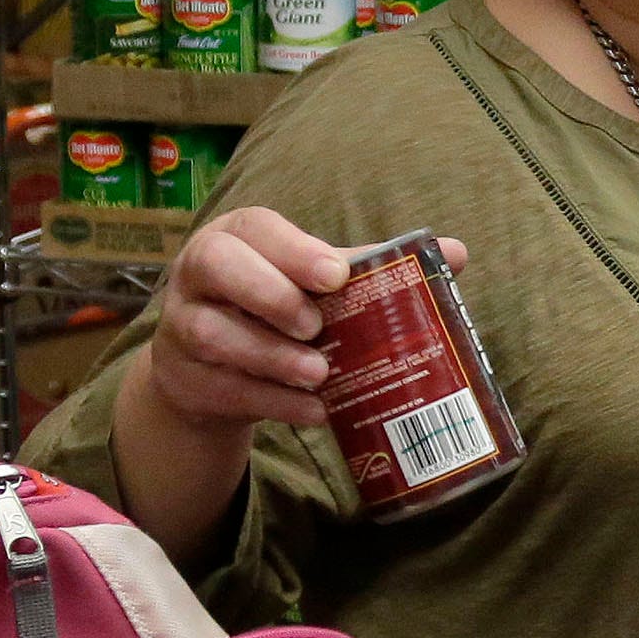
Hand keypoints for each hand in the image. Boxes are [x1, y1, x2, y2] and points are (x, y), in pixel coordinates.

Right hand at [142, 208, 467, 435]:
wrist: (213, 364)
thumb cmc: (274, 304)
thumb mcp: (315, 280)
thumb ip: (372, 267)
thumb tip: (455, 253)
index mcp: (238, 235)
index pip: (256, 227)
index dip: (293, 249)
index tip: (334, 275)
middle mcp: (200, 272)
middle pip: (217, 266)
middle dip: (270, 295)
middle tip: (317, 327)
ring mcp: (183, 324)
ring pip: (213, 333)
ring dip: (272, 357)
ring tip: (319, 374)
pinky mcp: (184, 376)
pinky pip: (224, 388)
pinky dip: (272, 402)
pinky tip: (313, 410)